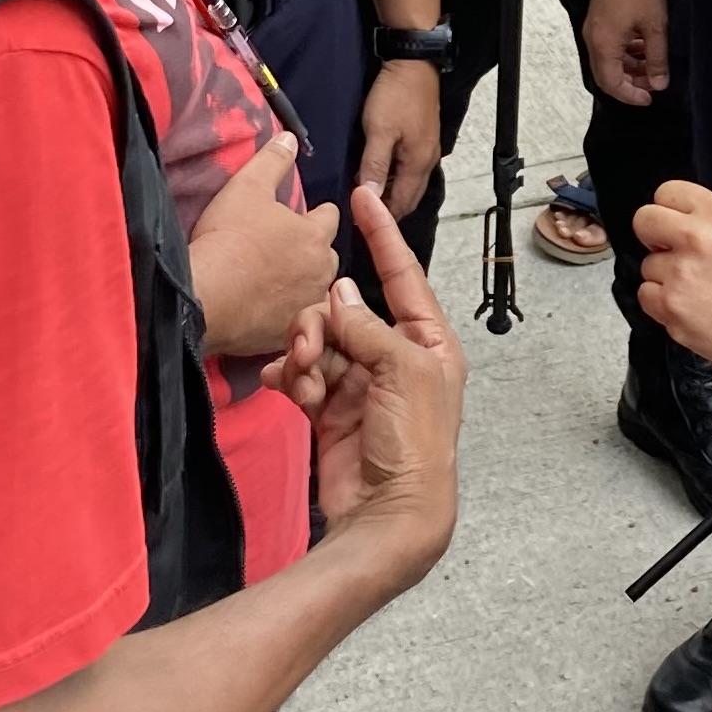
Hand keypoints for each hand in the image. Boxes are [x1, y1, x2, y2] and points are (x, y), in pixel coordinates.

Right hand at [188, 138, 341, 358]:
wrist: (206, 296)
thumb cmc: (228, 237)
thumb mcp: (247, 187)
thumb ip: (272, 160)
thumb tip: (291, 137)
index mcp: (316, 234)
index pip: (330, 217)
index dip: (316, 214)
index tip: (302, 215)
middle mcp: (322, 271)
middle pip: (327, 256)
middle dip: (313, 252)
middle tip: (285, 250)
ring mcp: (306, 305)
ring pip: (315, 290)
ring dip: (303, 285)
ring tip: (277, 282)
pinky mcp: (289, 334)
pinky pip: (296, 322)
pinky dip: (288, 315)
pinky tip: (268, 312)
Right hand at [266, 186, 465, 575]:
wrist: (388, 514)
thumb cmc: (414, 442)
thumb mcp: (401, 371)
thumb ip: (367, 327)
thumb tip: (339, 293)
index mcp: (429, 342)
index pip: (403, 274)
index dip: (382, 235)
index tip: (363, 197)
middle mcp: (396, 357)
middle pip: (346, 310)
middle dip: (320, 323)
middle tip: (308, 348)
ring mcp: (362, 382)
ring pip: (319, 340)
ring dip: (303, 354)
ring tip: (302, 380)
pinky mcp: (331, 407)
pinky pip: (303, 372)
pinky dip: (291, 376)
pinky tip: (282, 387)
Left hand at [357, 59, 443, 217]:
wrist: (413, 62)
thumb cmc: (397, 94)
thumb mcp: (379, 131)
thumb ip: (373, 165)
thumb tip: (368, 197)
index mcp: (418, 164)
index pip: (401, 204)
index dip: (381, 216)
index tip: (359, 221)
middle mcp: (427, 161)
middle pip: (409, 197)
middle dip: (388, 208)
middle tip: (362, 212)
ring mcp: (427, 149)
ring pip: (409, 183)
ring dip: (391, 191)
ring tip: (367, 193)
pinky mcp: (422, 137)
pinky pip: (409, 168)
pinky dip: (395, 176)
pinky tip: (379, 171)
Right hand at [580, 0, 669, 106]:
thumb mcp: (655, 26)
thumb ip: (657, 59)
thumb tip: (659, 84)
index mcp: (603, 44)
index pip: (611, 83)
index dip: (630, 95)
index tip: (650, 98)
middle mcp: (593, 38)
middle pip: (606, 73)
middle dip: (629, 83)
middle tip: (652, 85)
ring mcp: (594, 26)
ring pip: (608, 59)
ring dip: (628, 66)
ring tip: (652, 65)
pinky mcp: (599, 17)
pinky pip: (609, 44)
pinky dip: (625, 51)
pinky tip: (644, 46)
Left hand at [635, 181, 711, 383]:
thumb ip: (703, 221)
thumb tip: (666, 225)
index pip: (666, 192)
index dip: (668, 212)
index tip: (676, 227)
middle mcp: (696, 237)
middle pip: (643, 220)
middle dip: (652, 236)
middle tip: (671, 253)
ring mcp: (681, 273)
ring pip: (647, 265)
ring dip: (664, 278)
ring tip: (697, 290)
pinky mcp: (671, 307)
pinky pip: (646, 295)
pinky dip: (662, 304)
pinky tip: (690, 308)